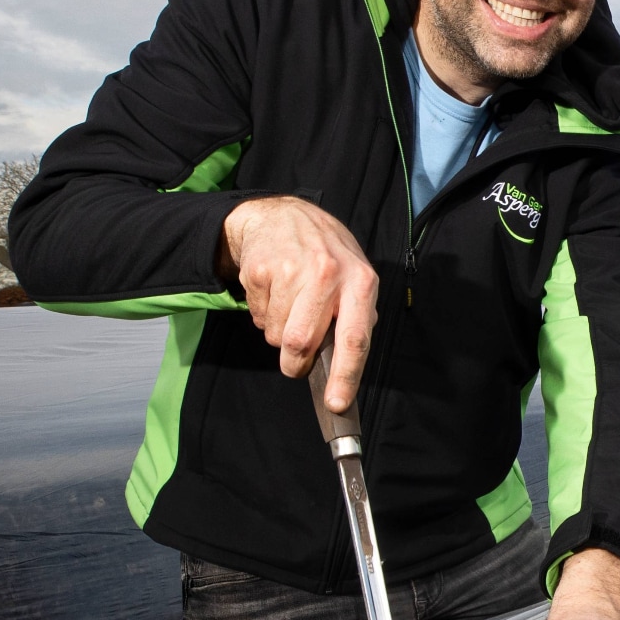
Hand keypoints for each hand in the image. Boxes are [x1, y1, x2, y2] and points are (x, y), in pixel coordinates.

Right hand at [219, 196, 377, 411]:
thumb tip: (349, 364)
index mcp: (361, 282)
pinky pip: (258, 315)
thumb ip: (357, 317)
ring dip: (278, 333)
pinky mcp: (261, 270)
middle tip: (295, 360)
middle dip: (294, 362)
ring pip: (276, 334)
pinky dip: (264, 314)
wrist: (284, 216)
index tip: (336, 403)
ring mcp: (291, 270)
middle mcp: (328, 274)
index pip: (355, 339)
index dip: (345, 376)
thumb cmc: (326, 256)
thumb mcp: (355, 277)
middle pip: (302, 343)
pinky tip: (274, 291)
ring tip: (289, 307)